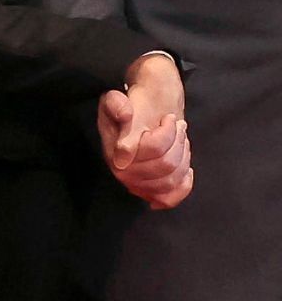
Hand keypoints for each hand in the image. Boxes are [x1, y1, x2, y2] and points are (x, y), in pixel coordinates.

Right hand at [99, 54, 192, 209]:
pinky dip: (182, 187)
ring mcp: (137, 184)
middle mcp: (123, 173)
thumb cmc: (132, 107)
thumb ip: (117, 108)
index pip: (152, 149)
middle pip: (165, 165)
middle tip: (178, 126)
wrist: (143, 114)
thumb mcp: (118, 100)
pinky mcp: (151, 190)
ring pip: (172, 178)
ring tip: (180, 139)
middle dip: (177, 142)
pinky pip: (168, 199)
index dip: (166, 133)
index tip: (168, 118)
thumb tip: (125, 127)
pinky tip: (187, 172)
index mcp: (114, 152)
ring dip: (183, 156)